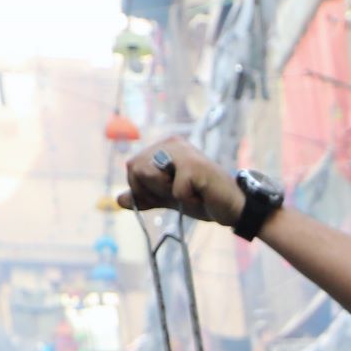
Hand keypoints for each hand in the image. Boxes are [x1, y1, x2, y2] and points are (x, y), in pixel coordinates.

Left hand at [117, 136, 243, 227]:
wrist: (232, 207)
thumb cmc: (202, 199)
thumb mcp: (168, 198)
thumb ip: (145, 196)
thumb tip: (118, 199)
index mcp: (164, 146)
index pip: (133, 166)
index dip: (142, 188)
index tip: (166, 194)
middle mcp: (172, 143)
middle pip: (135, 168)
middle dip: (152, 191)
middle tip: (177, 194)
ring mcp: (183, 152)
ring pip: (148, 174)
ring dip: (166, 193)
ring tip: (189, 193)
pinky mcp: (194, 166)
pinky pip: (174, 191)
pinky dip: (187, 201)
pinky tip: (202, 196)